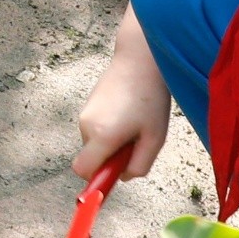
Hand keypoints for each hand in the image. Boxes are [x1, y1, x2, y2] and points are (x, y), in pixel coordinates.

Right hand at [73, 39, 172, 185]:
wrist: (140, 59)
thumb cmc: (151, 99)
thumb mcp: (154, 139)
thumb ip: (139, 165)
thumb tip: (122, 177)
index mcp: (101, 135)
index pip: (83, 170)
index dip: (96, 179)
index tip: (114, 174)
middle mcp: (86, 125)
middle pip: (91, 158)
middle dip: (110, 159)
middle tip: (136, 143)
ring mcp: (84, 113)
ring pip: (94, 143)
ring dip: (111, 143)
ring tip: (134, 124)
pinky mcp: (87, 105)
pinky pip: (95, 129)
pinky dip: (109, 130)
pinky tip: (128, 113)